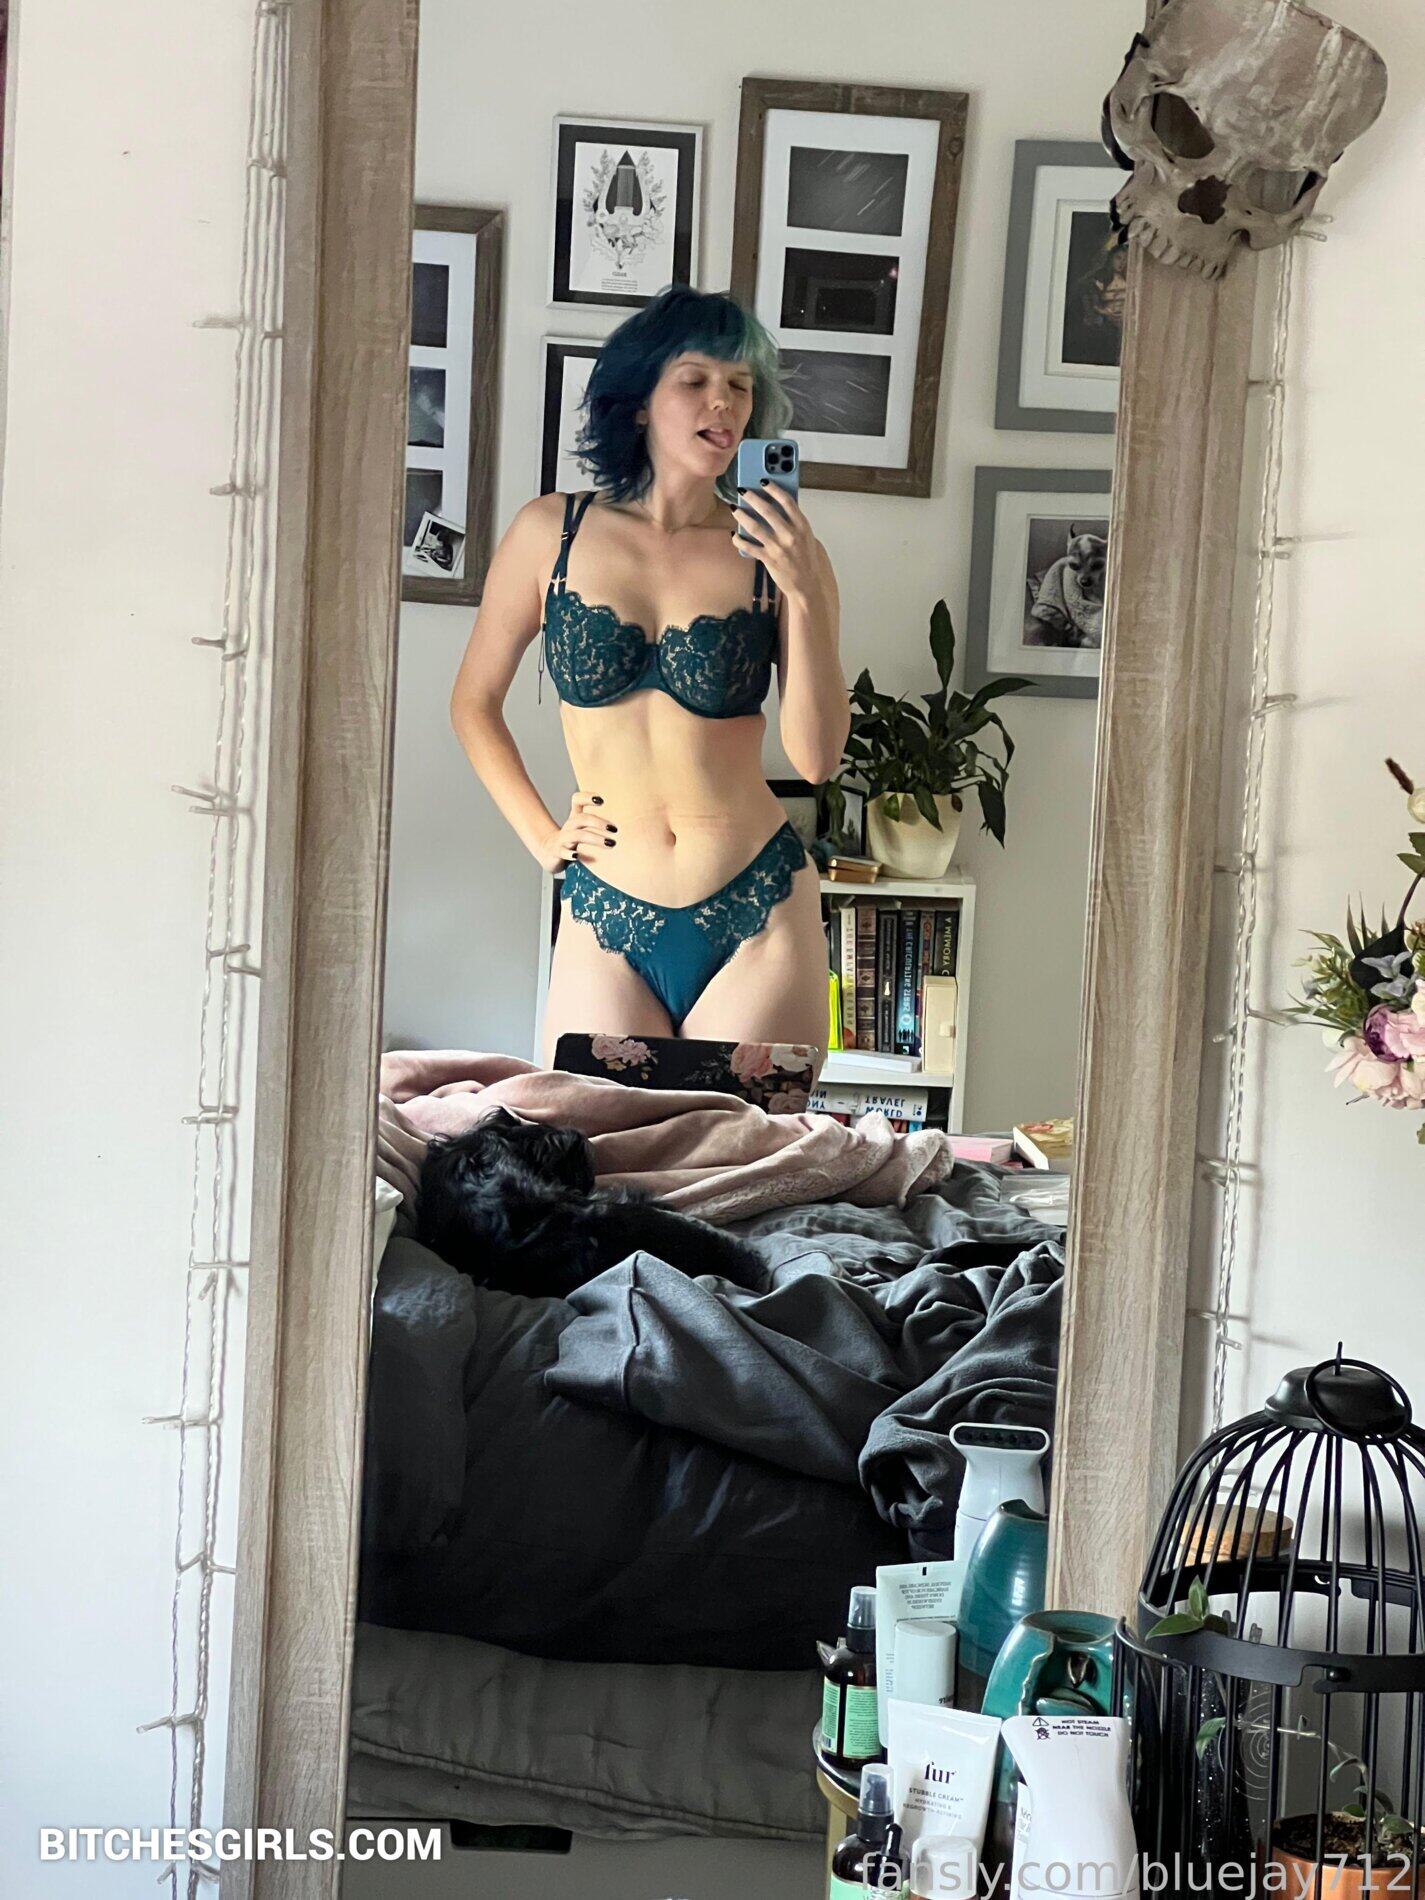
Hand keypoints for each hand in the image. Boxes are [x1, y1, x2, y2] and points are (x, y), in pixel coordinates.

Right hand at [537, 792, 616, 872]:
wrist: (549, 852)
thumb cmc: (572, 841)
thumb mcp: (583, 829)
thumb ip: (598, 825)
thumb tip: (627, 824)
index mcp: (575, 818)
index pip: (577, 800)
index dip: (587, 797)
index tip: (602, 801)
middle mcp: (569, 826)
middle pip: (581, 818)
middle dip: (598, 822)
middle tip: (614, 829)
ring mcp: (562, 839)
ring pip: (577, 835)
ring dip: (594, 838)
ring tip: (610, 844)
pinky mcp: (557, 852)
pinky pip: (563, 852)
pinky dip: (570, 854)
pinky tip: (577, 856)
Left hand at [731, 483, 822, 604]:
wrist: (806, 585)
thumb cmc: (806, 559)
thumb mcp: (807, 537)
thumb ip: (795, 523)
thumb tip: (778, 507)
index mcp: (802, 526)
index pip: (787, 501)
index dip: (774, 489)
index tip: (763, 481)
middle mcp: (790, 535)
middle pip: (768, 511)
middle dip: (752, 498)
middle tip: (742, 491)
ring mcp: (779, 547)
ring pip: (755, 527)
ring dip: (742, 516)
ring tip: (734, 509)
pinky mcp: (769, 559)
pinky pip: (749, 547)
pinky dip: (739, 540)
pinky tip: (734, 535)